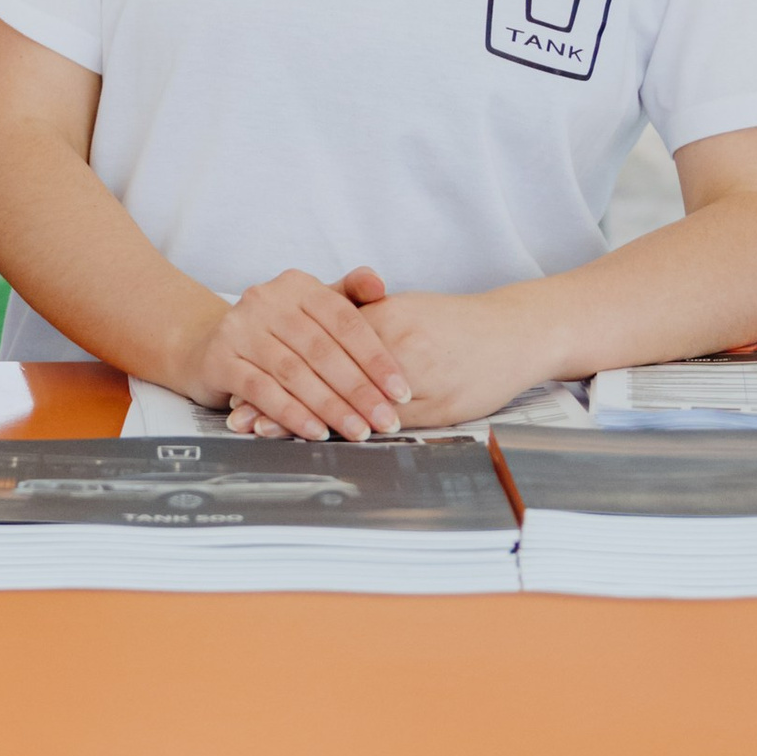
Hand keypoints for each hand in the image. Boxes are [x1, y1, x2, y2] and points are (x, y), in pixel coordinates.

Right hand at [188, 267, 409, 439]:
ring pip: (294, 373)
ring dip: (330, 406)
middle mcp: (265, 300)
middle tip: (385, 420)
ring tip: (358, 431)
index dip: (376, 359)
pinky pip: (261, 391)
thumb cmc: (273, 332)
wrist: (206, 346)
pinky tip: (316, 431)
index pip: (345, 321)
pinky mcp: (218, 360)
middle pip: (322, 350)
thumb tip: (379, 283)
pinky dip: (292, 414)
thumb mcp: (311, 309)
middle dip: (359, 390)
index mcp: (297, 285)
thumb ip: (348, 296)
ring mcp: (238, 329)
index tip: (400, 392)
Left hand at [231, 278, 541, 434]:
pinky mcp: (433, 407)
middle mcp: (393, 346)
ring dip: (303, 418)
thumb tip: (320, 335)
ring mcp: (414, 378)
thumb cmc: (458, 324)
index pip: (318, 343)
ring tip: (262, 434)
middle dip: (279, 395)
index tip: (245, 378)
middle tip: (240, 413)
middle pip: (323, 372)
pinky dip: (348, 433)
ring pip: (347, 402)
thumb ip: (364, 318)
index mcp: (383, 319)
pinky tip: (324, 445)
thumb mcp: (406, 310)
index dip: (281, 363)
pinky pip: (382, 424)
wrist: (517, 333)